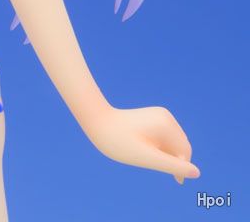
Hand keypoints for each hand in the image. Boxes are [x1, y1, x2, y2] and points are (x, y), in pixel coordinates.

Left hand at [84, 105, 199, 183]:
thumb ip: (172, 165)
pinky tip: (146, 150)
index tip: (176, 181)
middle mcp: (166, 116)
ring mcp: (159, 114)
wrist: (99, 122)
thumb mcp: (147, 158)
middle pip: (180, 145)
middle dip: (174, 158)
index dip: (182, 168)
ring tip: (146, 156)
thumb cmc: (120, 143)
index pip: (184, 151)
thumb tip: (197, 173)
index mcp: (166, 124)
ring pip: (172, 141)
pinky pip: (164, 135)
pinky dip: (160, 146)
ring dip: (167, 152)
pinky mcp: (153, 116)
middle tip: (154, 166)